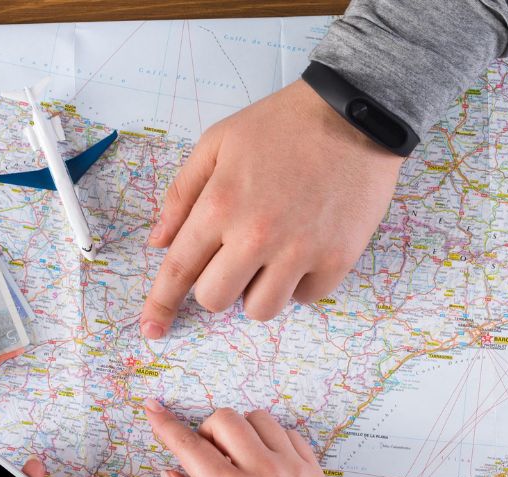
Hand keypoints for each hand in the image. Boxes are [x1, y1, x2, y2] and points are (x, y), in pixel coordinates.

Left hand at [142, 80, 405, 333]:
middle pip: (216, 299)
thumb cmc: (283, 125)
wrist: (355, 117)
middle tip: (233, 260)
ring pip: (261, 309)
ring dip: (257, 291)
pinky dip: (299, 284)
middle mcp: (257, 235)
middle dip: (216, 286)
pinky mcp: (337, 260)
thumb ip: (183, 194)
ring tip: (271, 258)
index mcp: (220, 205)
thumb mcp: (218, 143)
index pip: (178, 270)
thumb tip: (160, 243)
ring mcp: (300, 252)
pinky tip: (304, 252)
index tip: (152, 328)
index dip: (160, 304)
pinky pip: (305, 298)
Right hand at [143, 398, 376, 476]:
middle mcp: (265, 471)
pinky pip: (289, 434)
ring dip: (240, 431)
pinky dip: (271, 439)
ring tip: (237, 462)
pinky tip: (264, 465)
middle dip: (207, 430)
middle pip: (227, 419)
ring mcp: (295, 468)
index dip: (166, 424)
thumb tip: (172, 473)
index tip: (154, 409)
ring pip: (260, 419)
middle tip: (206, 459)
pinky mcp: (315, 472)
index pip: (190, 445)